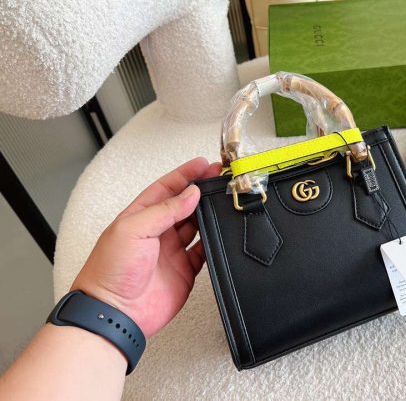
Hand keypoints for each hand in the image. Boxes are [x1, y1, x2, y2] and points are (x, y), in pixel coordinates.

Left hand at [71, 158, 220, 337]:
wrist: (114, 313)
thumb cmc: (110, 271)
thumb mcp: (133, 229)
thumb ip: (165, 210)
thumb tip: (190, 194)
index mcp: (140, 216)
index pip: (166, 188)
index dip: (185, 175)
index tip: (203, 164)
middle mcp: (157, 232)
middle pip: (184, 205)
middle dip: (202, 191)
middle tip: (219, 180)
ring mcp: (171, 251)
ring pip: (197, 226)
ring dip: (209, 214)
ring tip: (223, 202)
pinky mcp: (185, 271)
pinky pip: (204, 252)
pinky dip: (214, 243)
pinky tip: (220, 234)